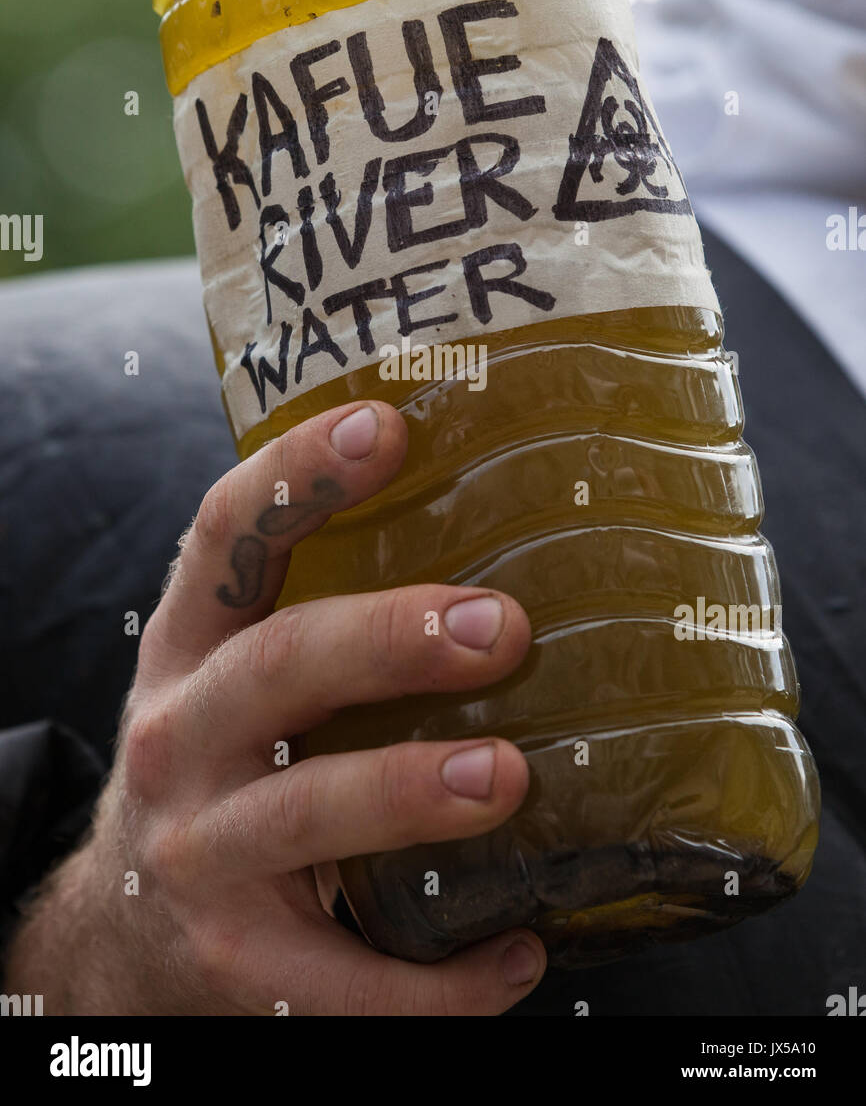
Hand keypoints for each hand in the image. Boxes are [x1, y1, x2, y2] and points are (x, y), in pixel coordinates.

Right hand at [4, 400, 544, 1014]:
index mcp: (190, 649)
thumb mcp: (233, 681)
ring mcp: (200, 855)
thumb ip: (320, 616)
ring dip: (410, 791)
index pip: (226, 537)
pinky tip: (518, 952)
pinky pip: (345, 980)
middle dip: (387, 640)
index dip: (299, 474)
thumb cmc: (222, 771)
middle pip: (277, 669)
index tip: (388, 423)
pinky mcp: (240, 965)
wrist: (124, 932)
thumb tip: (495, 530)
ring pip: (306, 814)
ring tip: (507, 776)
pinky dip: (439, 983)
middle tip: (499, 627)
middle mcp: (179, 739)